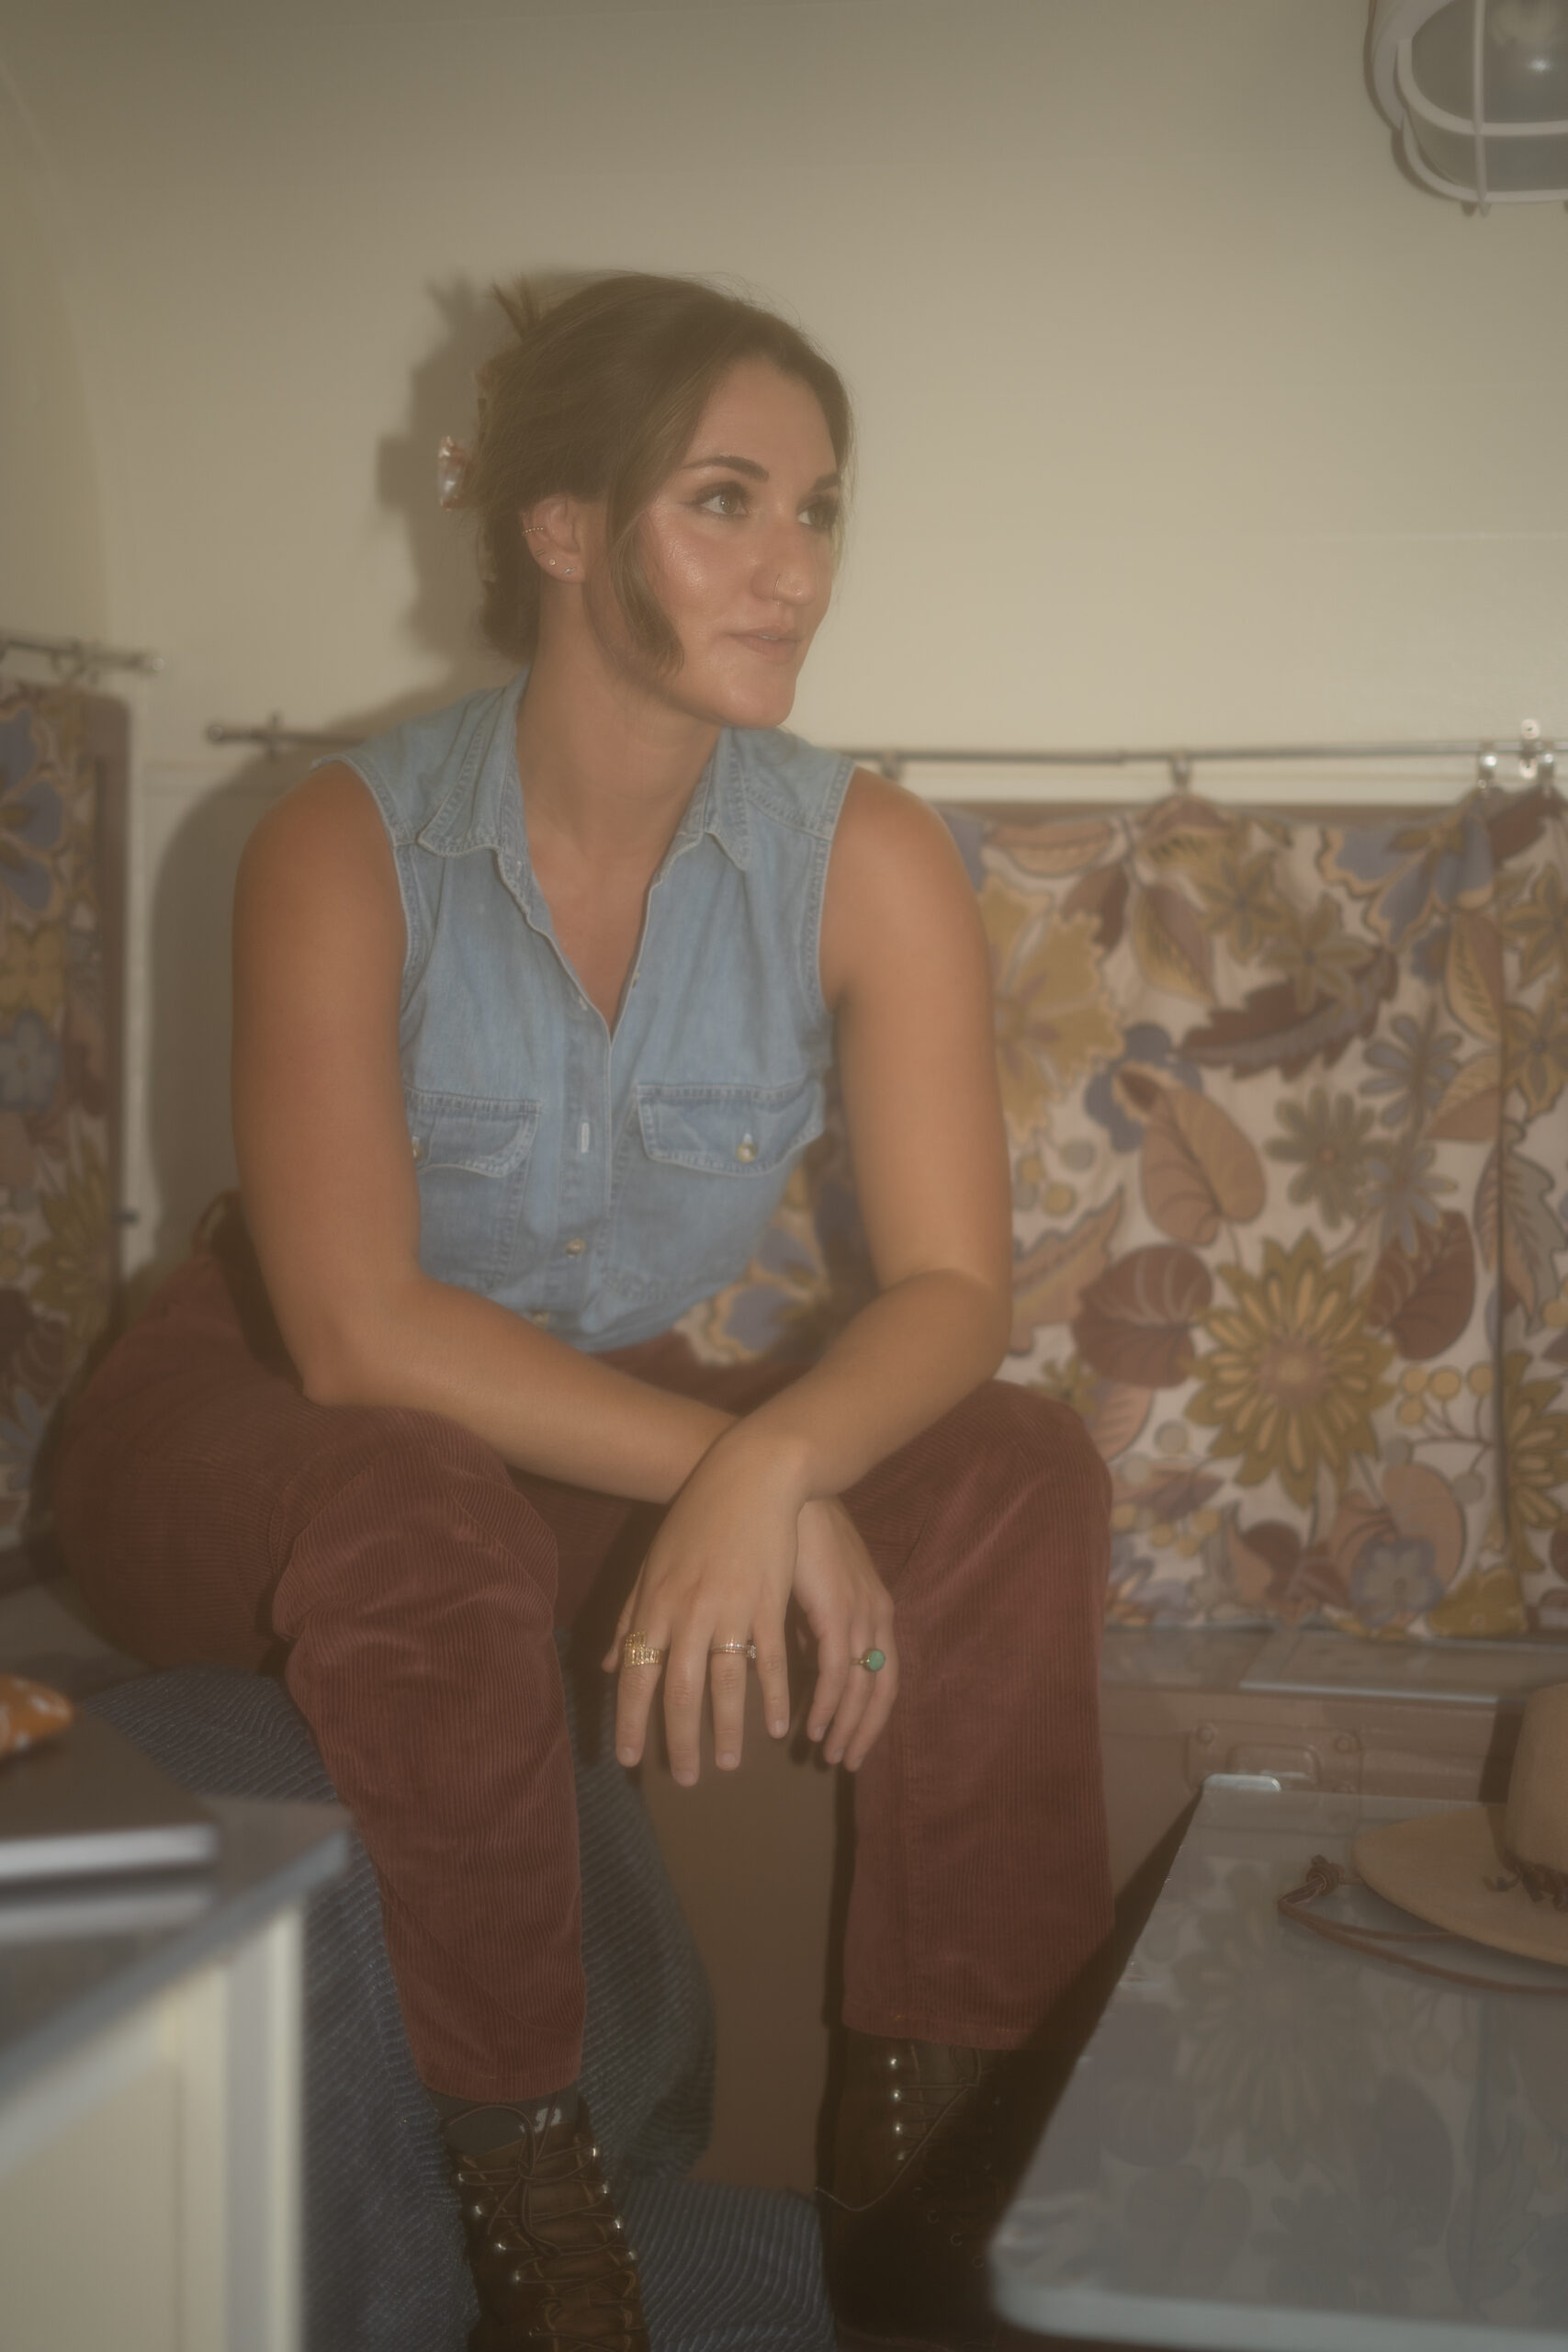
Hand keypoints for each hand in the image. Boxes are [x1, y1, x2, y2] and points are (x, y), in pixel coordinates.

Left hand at [603, 1433, 798, 1784]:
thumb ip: (632, 1617)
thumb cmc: (697, 1517)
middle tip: (684, 1779)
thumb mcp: (654, 1563)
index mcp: (655, 1605)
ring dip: (726, 1730)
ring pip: (724, 1683)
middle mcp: (687, 1612)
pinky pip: (770, 1659)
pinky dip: (773, 1696)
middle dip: (678, 1741)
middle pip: (677, 1691)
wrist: (748, 1475)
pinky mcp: (768, 1600)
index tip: (629, 1760)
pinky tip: (776, 1726)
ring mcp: (730, 1607)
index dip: (631, 1722)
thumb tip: (611, 1666)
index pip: (636, 1676)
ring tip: (727, 1765)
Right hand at [791, 1497, 897, 1770]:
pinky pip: (837, 1672)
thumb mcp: (807, 1589)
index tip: (852, 1743)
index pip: (885, 1675)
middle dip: (864, 1730)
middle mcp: (877, 1614)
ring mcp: (861, 1613)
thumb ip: (808, 1628)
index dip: (871, 1714)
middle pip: (883, 1688)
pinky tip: (812, 1727)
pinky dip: (826, 1705)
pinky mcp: (838, 1611)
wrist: (783, 1491)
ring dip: (845, 1726)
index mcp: (875, 1607)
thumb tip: (797, 1664)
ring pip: (861, 1687)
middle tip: (844, 1762)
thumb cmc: (789, 1534)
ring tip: (827, 1754)